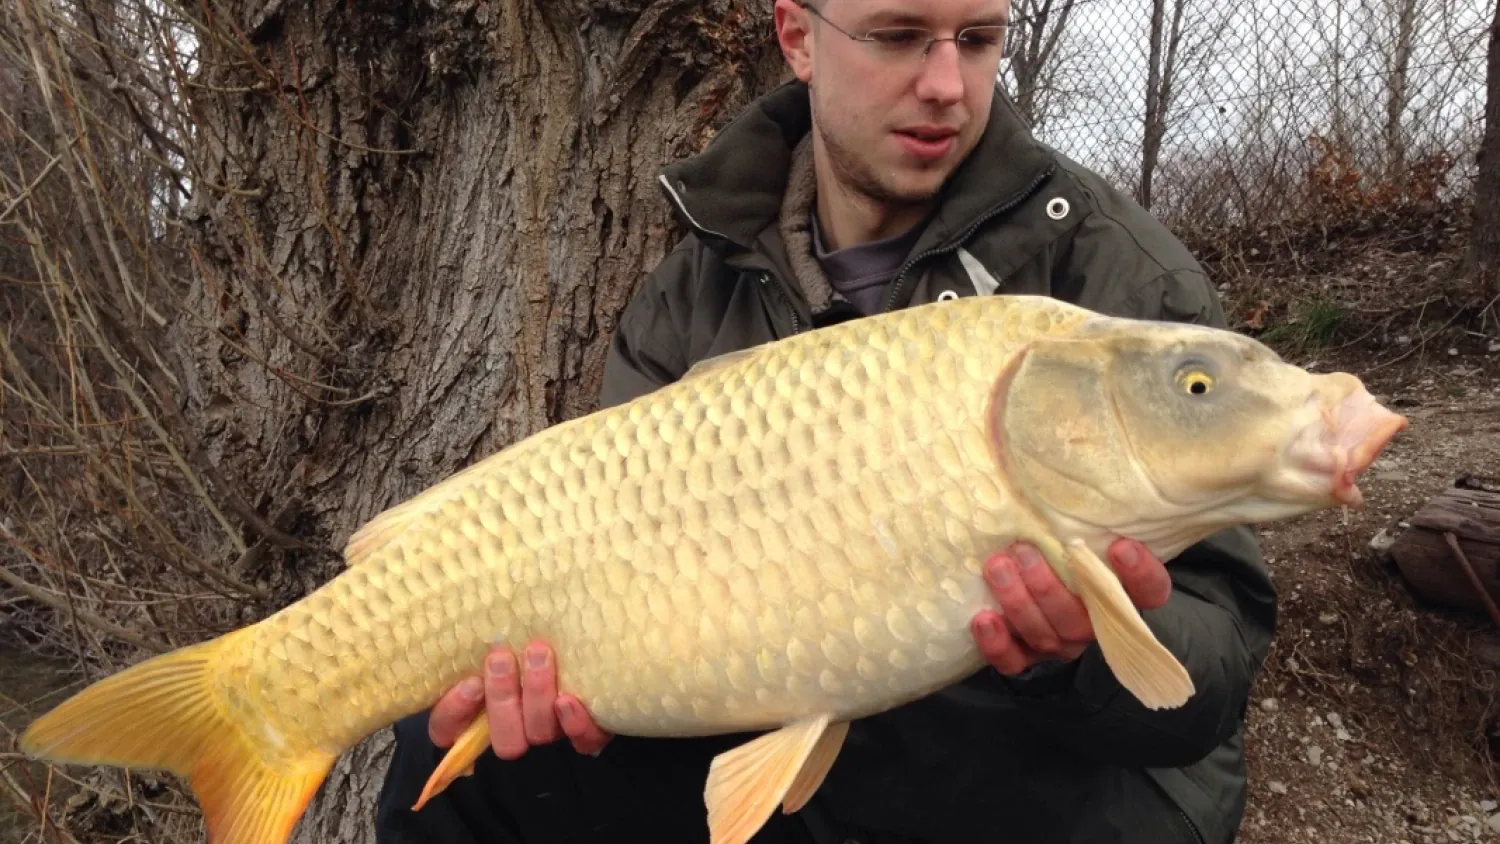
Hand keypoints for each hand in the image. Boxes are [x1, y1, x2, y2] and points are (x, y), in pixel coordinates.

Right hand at [427, 640, 611, 759]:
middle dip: (501, 698)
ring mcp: (551, 733)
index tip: (469, 682)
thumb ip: (479, 634)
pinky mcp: (587, 733)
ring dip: (536, 695)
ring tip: (538, 653)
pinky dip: (576, 725)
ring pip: (538, 733)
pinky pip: (584, 741)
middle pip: (503, 739)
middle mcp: (515, 730)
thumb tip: (455, 605)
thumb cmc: (528, 629)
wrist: (592, 637)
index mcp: (478, 713)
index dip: (455, 713)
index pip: (449, 729)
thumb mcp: (497, 631)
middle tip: (501, 658)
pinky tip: (569, 700)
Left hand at [970, 538, 1171, 675]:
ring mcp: (1061, 644)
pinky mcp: (1027, 658)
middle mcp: (1095, 625)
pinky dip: (998, 644)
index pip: (1149, 591)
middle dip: (1048, 587)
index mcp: (1123, 594)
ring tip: (996, 567)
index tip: (1121, 546)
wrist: (1036, 593)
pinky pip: (1015, 662)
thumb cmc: (1064, 552)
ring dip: (1018, 603)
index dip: (1140, 574)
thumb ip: (1086, 521)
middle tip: (1024, 551)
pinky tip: (983, 619)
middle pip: (1081, 621)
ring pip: (1046, 636)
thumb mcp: (1083, 534)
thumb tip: (1069, 470)